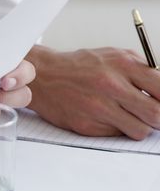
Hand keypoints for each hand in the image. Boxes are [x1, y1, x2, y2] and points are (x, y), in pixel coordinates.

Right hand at [26, 46, 159, 139]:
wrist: (43, 77)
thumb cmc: (78, 66)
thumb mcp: (114, 56)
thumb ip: (141, 70)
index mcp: (123, 65)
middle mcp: (112, 86)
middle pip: (156, 114)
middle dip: (159, 118)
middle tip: (152, 115)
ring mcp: (98, 107)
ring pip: (139, 130)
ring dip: (139, 126)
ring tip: (129, 117)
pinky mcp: (87, 125)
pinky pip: (116, 135)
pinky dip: (116, 129)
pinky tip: (106, 117)